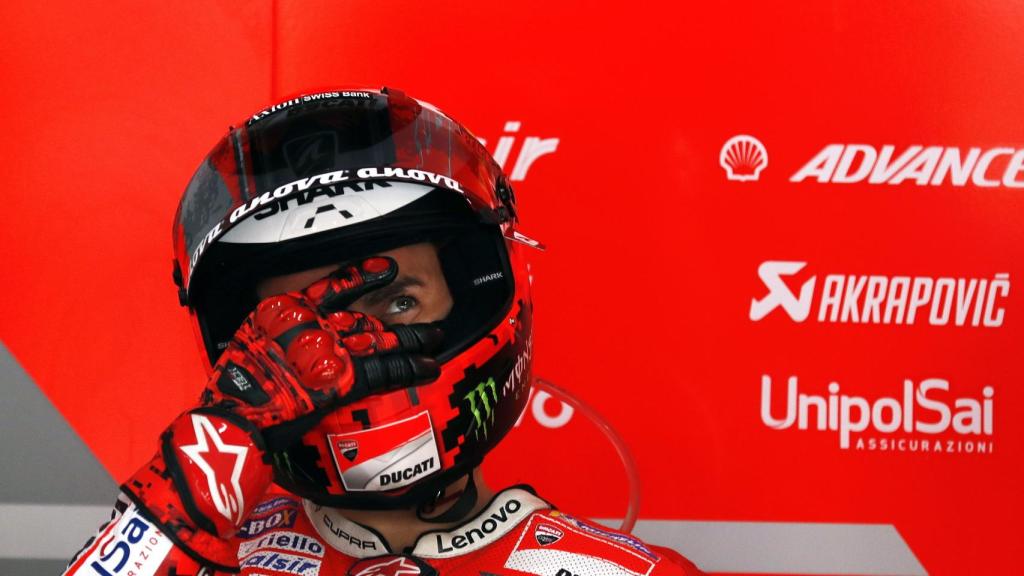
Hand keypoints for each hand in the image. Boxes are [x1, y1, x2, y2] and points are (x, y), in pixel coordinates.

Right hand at [122, 257, 441, 568]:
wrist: (231, 419)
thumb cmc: (237, 390)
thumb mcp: (253, 347)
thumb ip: (279, 340)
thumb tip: (295, 347)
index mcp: (285, 310)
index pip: (331, 287)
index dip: (362, 277)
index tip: (387, 269)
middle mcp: (310, 322)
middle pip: (363, 318)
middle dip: (396, 323)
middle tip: (426, 320)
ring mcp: (327, 348)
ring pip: (380, 338)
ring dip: (412, 340)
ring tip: (438, 337)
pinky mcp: (341, 377)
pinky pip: (383, 369)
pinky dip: (408, 368)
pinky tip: (429, 367)